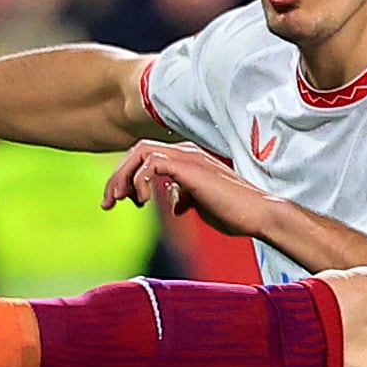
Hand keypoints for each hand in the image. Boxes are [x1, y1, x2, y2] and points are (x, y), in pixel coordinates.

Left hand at [108, 138, 285, 241]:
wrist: (257, 215)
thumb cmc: (234, 212)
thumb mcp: (200, 204)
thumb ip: (184, 197)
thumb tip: (172, 201)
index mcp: (187, 159)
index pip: (146, 156)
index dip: (127, 176)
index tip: (120, 201)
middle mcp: (186, 152)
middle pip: (137, 150)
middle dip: (117, 176)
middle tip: (109, 202)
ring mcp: (187, 157)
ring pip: (140, 152)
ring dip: (123, 176)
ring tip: (120, 200)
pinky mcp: (189, 167)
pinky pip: (151, 163)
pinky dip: (140, 180)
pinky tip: (144, 199)